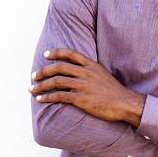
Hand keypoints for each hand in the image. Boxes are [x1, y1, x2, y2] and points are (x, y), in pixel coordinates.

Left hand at [29, 48, 145, 126]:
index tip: (46, 55)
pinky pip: (59, 96)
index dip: (56, 52)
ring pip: (56, 81)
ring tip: (32, 89)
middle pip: (59, 67)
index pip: (71, 54)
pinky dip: (47, 97)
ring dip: (41, 85)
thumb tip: (76, 71)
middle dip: (43, 71)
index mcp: (92, 65)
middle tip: (33, 76)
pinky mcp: (81, 99)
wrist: (125, 104)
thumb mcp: (103, 75)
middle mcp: (86, 73)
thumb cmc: (114, 92)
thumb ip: (90, 71)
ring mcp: (83, 86)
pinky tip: (40, 99)